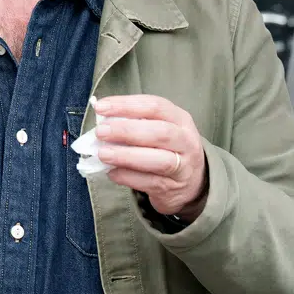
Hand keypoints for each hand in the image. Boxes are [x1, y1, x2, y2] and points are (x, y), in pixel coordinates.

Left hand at [93, 95, 208, 220]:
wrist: (192, 182)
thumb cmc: (167, 148)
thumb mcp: (159, 128)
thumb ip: (135, 122)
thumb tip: (102, 122)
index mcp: (180, 119)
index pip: (155, 106)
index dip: (126, 105)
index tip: (101, 107)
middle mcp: (186, 141)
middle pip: (160, 133)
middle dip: (127, 131)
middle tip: (101, 132)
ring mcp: (183, 167)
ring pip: (159, 161)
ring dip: (126, 156)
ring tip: (103, 153)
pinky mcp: (172, 188)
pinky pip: (149, 183)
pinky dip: (127, 176)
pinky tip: (111, 172)